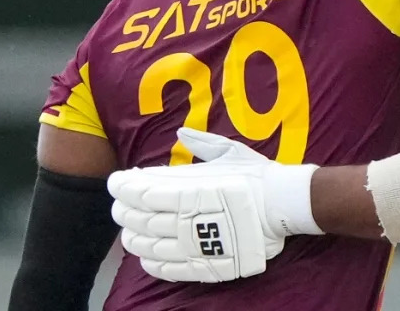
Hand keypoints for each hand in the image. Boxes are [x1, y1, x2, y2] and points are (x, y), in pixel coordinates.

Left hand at [108, 128, 318, 282]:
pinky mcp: (203, 263)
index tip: (116, 183)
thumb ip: (202, 143)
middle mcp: (185, 217)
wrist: (283, 205)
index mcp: (189, 188)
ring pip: (149, 245)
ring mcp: (193, 243)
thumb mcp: (230, 151)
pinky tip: (145, 257)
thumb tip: (181, 133)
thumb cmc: (257, 175)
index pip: (143, 192)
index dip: (124, 189)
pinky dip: (151, 262)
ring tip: (128, 234)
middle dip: (124, 212)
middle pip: (141, 219)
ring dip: (133, 238)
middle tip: (119, 208)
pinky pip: (168, 268)